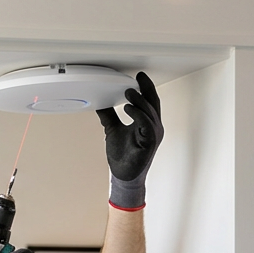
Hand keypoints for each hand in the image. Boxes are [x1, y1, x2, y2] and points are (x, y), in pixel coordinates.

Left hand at [97, 72, 163, 210]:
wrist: (123, 176)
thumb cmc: (123, 156)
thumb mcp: (113, 130)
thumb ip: (109, 116)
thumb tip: (100, 103)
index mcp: (147, 123)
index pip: (149, 101)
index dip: (146, 88)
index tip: (139, 76)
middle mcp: (153, 127)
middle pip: (153, 103)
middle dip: (146, 89)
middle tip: (137, 78)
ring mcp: (153, 135)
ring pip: (150, 112)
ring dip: (140, 100)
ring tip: (128, 92)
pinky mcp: (149, 143)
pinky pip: (147, 125)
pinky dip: (138, 115)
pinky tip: (128, 108)